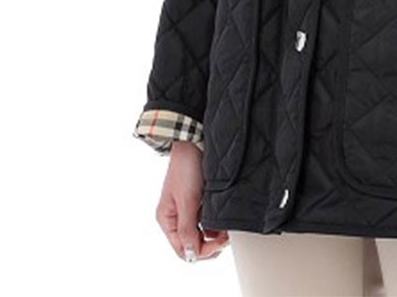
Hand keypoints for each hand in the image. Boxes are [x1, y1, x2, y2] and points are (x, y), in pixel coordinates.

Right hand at [155, 140, 229, 261]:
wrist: (194, 141)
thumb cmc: (186, 167)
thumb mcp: (187, 200)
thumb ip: (188, 228)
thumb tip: (191, 255)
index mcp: (168, 220)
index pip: (184, 250)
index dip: (203, 251)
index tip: (221, 244)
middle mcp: (177, 218)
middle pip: (193, 244)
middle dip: (211, 244)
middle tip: (227, 237)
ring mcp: (188, 210)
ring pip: (203, 234)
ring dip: (216, 235)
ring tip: (228, 227)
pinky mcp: (199, 202)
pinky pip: (208, 221)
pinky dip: (217, 224)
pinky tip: (224, 218)